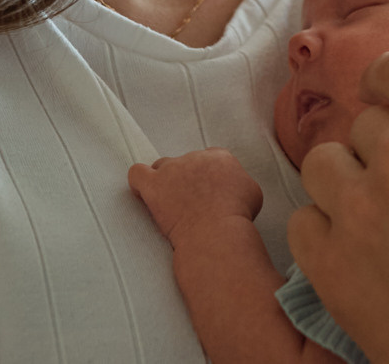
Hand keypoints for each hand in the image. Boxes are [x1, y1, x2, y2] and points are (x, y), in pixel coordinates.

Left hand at [129, 148, 263, 243]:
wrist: (217, 231)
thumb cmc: (237, 217)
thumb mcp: (252, 192)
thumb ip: (240, 181)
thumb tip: (234, 186)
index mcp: (220, 157)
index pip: (209, 158)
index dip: (207, 176)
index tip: (208, 192)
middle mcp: (195, 157)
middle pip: (185, 163)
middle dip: (187, 181)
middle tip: (191, 205)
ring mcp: (172, 169)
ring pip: (161, 167)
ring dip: (165, 181)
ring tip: (169, 203)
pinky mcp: (154, 185)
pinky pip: (136, 174)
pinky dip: (138, 182)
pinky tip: (143, 194)